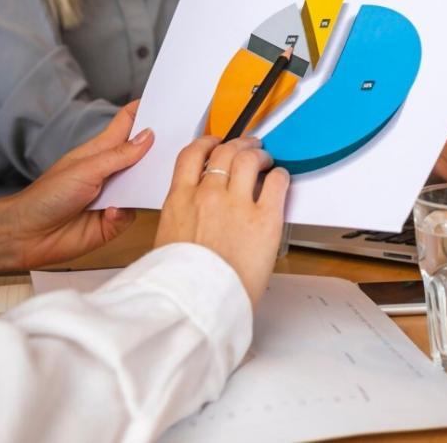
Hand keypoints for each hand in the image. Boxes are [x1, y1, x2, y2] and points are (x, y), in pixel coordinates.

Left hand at [0, 101, 151, 275]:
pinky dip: (124, 213)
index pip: (126, 124)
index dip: (144, 111)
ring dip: (147, 184)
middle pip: (142, 155)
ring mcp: (114, 196)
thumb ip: (119, 155)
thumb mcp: (85, 169)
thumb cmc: (47, 196)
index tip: (165, 102)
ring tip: (151, 181)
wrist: (28, 235)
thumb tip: (148, 136)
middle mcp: (110, 171)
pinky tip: (110, 212)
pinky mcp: (114, 222)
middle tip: (178, 145)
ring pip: (144, 186)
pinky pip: (133, 214)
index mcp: (101, 151)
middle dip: (159, 151)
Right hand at [154, 135, 288, 306]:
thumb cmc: (181, 283)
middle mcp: (207, 195)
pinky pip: (276, 183)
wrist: (197, 303)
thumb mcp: (166, 243)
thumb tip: (189, 220)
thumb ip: (180, 221)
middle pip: (225, 151)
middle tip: (247, 146)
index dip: (206, 143)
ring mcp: (237, 204)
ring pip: (249, 159)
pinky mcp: (264, 218)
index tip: (214, 144)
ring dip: (259, 154)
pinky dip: (279, 176)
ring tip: (265, 158)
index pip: (192, 155)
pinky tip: (280, 178)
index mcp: (179, 200)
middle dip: (238, 144)